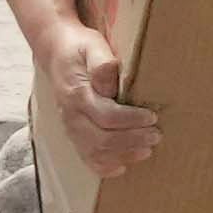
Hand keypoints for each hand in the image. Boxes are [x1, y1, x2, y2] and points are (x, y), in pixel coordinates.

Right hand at [34, 15, 153, 168]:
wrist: (56, 52)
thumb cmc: (80, 48)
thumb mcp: (92, 45)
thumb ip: (101, 63)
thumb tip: (110, 78)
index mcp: (77, 95)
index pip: (106, 116)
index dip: (131, 120)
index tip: (152, 117)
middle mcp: (71, 116)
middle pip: (101, 140)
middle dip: (132, 140)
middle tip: (156, 135)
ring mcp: (70, 127)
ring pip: (95, 153)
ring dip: (123, 155)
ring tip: (147, 150)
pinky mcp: (74, 133)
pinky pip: (86, 158)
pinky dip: (105, 167)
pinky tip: (123, 165)